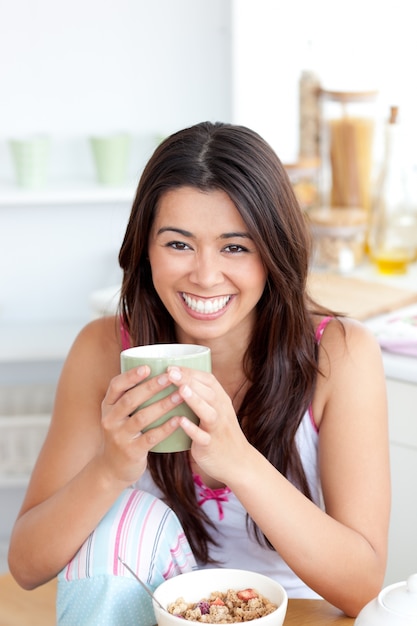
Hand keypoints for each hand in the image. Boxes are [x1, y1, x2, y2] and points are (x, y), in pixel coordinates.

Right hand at [99, 366, 183, 483]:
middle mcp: (110, 420)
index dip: (131, 376)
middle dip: (151, 386)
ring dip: (163, 405)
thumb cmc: (122, 434)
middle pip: (130, 400)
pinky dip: (166, 428)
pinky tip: (180, 420)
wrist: (112, 469)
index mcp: (108, 406)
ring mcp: (119, 437)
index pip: (115, 386)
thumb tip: (155, 369)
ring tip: (180, 395)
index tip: (148, 367)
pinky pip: (150, 437)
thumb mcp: (118, 415)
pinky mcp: (131, 452)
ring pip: (142, 417)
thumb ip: (129, 397)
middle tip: (170, 376)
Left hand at [166, 366, 251, 482]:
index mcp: (221, 400)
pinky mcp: (211, 446)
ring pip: (208, 412)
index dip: (189, 371)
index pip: (208, 380)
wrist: (238, 462)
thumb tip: (175, 380)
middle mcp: (221, 411)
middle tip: (169, 371)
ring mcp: (217, 428)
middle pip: (207, 392)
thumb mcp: (216, 410)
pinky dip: (193, 429)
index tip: (170, 365)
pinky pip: (203, 437)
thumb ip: (201, 396)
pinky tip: (181, 422)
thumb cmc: (220, 432)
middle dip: (188, 380)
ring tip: (181, 389)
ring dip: (195, 400)